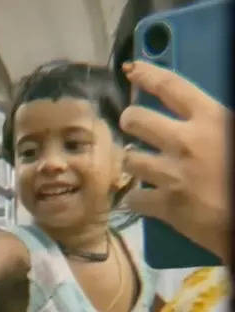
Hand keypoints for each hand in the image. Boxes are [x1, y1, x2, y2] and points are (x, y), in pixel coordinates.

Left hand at [120, 61, 231, 262]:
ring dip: (133, 160)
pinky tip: (143, 199)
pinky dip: (136, 200)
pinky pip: (134, 199)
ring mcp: (172, 174)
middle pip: (135, 119)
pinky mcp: (166, 206)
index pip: (170, 86)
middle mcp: (184, 141)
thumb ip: (217, 120)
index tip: (132, 70)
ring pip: (130, 159)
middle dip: (130, 120)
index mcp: (210, 118)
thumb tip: (204, 114)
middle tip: (134, 124)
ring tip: (142, 162)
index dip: (147, 75)